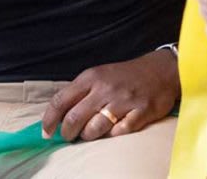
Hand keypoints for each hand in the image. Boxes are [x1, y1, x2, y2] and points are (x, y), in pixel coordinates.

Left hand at [41, 50, 178, 141]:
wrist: (160, 70)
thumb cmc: (124, 75)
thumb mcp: (99, 75)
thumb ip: (80, 92)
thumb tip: (59, 116)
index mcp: (91, 77)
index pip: (61, 101)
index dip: (49, 120)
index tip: (46, 132)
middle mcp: (105, 89)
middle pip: (74, 119)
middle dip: (67, 133)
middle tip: (69, 136)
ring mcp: (123, 101)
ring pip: (94, 129)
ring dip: (88, 136)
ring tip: (90, 134)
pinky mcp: (141, 112)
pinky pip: (119, 133)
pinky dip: (112, 136)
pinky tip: (112, 130)